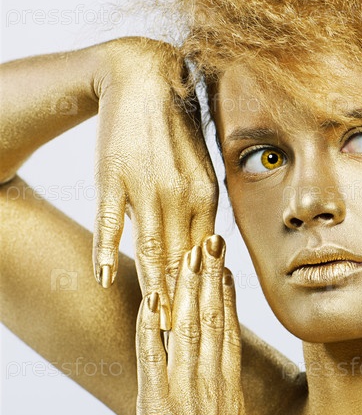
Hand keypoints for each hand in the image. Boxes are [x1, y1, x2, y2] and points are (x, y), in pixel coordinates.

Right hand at [92, 36, 217, 324]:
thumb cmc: (177, 128)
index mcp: (205, 195)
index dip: (203, 287)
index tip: (206, 318)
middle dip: (181, 298)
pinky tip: (102, 276)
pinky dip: (106, 248)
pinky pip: (110, 220)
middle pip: (179, 257)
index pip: (204, 253)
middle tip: (181, 335)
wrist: (145, 79)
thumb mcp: (201, 167)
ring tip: (154, 316)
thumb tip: (206, 245)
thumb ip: (203, 207)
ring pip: (150, 245)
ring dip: (152, 284)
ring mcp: (144, 187)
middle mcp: (179, 195)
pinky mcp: (112, 177)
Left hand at [135, 234, 250, 414]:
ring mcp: (184, 388)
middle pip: (212, 319)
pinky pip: (153, 354)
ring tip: (189, 256)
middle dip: (210, 279)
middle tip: (210, 244)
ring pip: (188, 326)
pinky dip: (152, 324)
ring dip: (187, 288)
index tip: (227, 272)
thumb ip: (227, 408)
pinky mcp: (157, 400)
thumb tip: (225, 394)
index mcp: (230, 390)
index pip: (229, 333)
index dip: (227, 298)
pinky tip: (152, 299)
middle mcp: (211, 381)